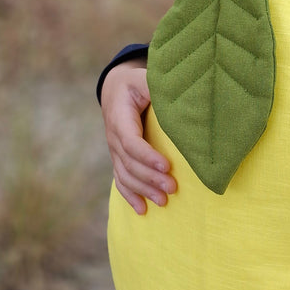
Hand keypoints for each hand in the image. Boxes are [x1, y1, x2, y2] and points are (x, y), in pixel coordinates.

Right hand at [101, 59, 176, 213]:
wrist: (115, 90)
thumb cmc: (135, 83)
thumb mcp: (143, 79)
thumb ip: (155, 87)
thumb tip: (175, 96)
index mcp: (120, 118)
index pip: (131, 142)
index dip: (147, 157)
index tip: (168, 166)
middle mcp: (114, 137)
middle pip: (129, 163)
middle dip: (151, 178)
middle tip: (173, 188)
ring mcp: (114, 151)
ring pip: (125, 175)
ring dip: (144, 191)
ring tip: (164, 202)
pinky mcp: (119, 159)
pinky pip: (121, 181)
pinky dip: (130, 197)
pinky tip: (142, 210)